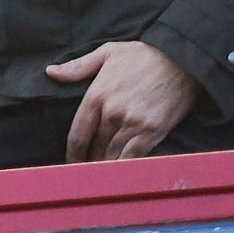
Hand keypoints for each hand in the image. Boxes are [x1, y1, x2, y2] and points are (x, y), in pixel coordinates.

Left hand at [47, 37, 201, 160]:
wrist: (182, 59)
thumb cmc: (144, 55)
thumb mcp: (107, 53)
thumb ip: (77, 67)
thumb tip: (51, 72)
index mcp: (97, 95)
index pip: (78, 134)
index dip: (72, 153)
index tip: (70, 163)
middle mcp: (112, 112)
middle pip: (95, 147)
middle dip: (89, 162)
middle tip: (85, 175)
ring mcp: (133, 123)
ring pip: (113, 155)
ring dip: (106, 167)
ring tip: (101, 179)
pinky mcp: (153, 131)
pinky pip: (135, 156)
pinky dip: (126, 167)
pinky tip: (122, 175)